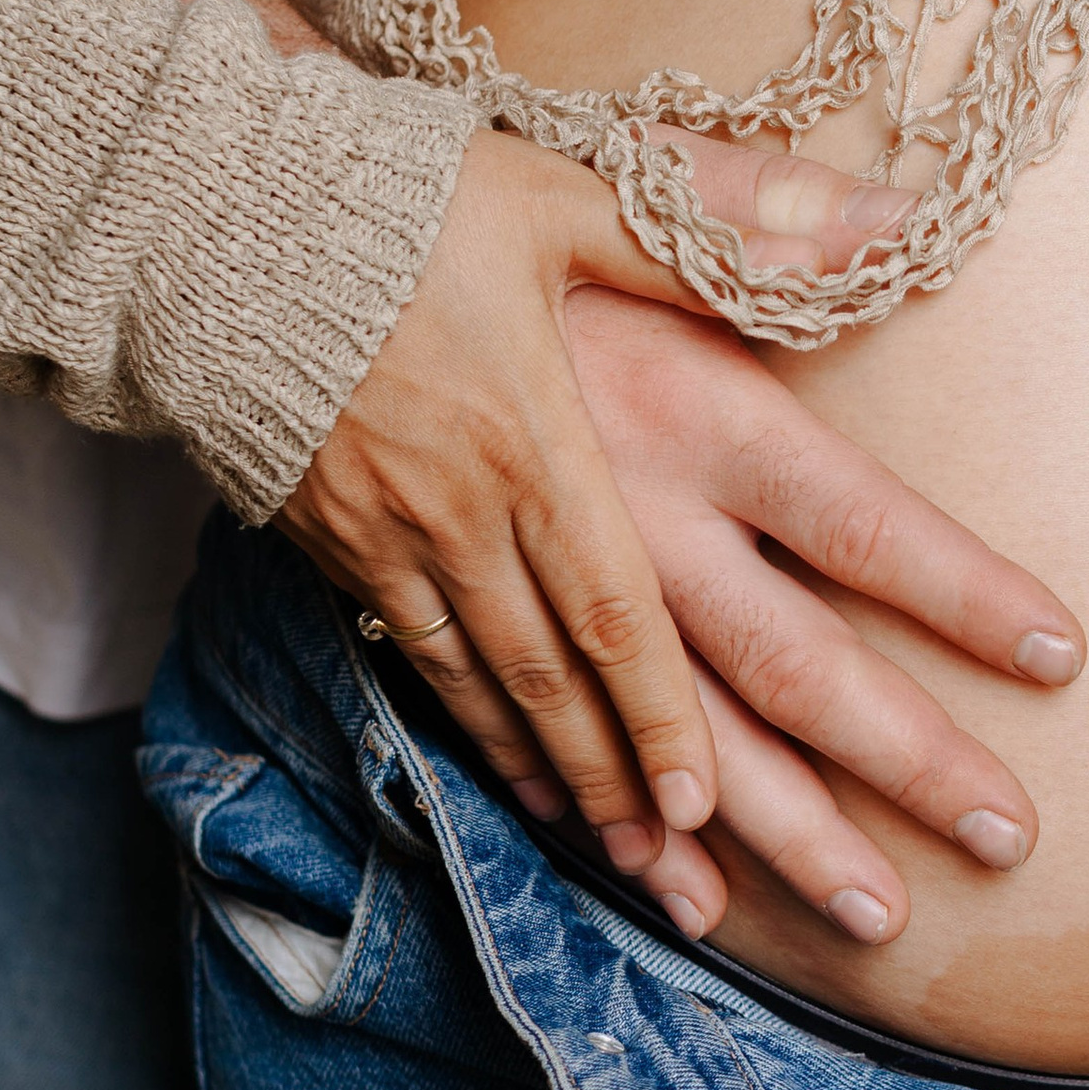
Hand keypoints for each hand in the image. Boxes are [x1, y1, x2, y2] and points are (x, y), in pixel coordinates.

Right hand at [0, 0, 1088, 939]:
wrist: (197, 219)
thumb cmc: (398, 196)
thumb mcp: (568, 188)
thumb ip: (725, 223)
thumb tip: (891, 220)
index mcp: (556, 437)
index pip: (630, 613)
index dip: (677, 720)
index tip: (728, 809)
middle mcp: (490, 517)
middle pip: (601, 685)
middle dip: (704, 803)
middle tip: (831, 901)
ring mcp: (415, 549)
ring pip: (519, 703)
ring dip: (597, 801)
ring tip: (678, 891)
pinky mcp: (355, 555)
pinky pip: (438, 676)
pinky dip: (500, 748)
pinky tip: (547, 802)